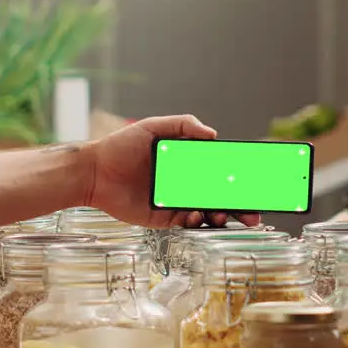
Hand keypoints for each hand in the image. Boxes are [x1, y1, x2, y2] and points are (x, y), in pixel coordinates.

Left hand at [86, 115, 261, 228]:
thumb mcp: (152, 127)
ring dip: (221, 215)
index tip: (253, 181)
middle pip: (218, 195)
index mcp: (184, 161)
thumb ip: (183, 125)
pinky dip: (198, 220)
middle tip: (253, 212)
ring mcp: (176, 201)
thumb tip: (213, 134)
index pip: (217, 169)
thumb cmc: (120, 146)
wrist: (94, 172)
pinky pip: (188, 222)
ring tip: (224, 215)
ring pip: (208, 212)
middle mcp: (183, 182)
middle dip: (238, 205)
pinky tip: (199, 215)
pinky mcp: (164, 217)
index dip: (236, 176)